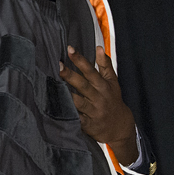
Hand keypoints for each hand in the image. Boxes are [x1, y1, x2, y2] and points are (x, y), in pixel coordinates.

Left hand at [59, 45, 137, 164]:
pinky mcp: (88, 124)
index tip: (69, 49)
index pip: (91, 70)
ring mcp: (93, 111)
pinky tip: (58, 109)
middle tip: (58, 66)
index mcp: (103, 85)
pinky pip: (77, 119)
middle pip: (83, 85)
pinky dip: (69, 115)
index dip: (80, 60)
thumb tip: (99, 47)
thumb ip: (105, 65)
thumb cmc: (113, 100)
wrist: (120, 127)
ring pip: (79, 102)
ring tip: (53, 86)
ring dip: (67, 94)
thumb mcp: (113, 82)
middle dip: (70, 75)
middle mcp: (98, 97)